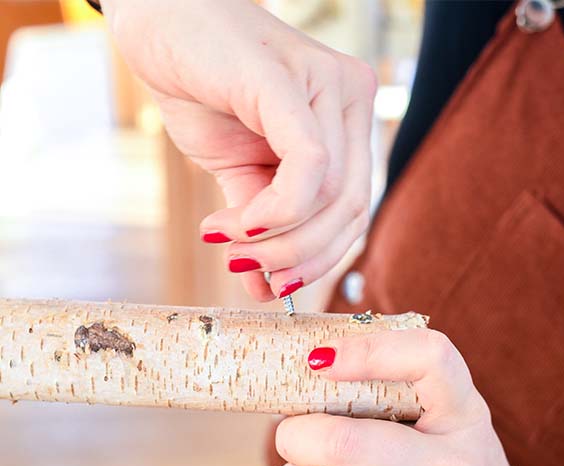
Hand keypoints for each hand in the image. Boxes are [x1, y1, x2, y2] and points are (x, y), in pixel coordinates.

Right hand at [101, 0, 376, 300]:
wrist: (157, 24)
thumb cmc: (202, 92)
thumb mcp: (240, 172)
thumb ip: (262, 225)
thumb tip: (267, 291)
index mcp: (349, 124)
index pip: (355, 210)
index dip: (320, 259)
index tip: (275, 284)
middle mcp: (352, 100)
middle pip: (350, 210)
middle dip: (301, 258)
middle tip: (249, 271)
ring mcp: (329, 85)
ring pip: (330, 196)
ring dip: (277, 240)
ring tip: (229, 244)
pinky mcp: (290, 79)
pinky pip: (308, 166)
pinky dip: (273, 212)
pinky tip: (232, 224)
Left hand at [276, 329, 548, 465]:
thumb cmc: (444, 451)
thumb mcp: (441, 408)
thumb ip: (391, 381)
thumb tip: (310, 361)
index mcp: (463, 414)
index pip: (429, 358)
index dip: (368, 351)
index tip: (319, 358)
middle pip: (344, 443)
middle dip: (295, 434)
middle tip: (291, 432)